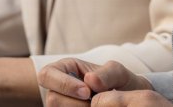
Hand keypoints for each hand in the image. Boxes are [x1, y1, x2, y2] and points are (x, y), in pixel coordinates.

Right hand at [38, 58, 157, 106]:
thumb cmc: (120, 84)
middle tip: (94, 103)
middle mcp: (57, 89)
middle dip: (75, 103)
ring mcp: (60, 105)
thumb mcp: (118, 73)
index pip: (47, 75)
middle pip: (52, 99)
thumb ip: (107, 73)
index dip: (64, 85)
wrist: (126, 101)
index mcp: (63, 69)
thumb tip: (89, 80)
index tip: (87, 92)